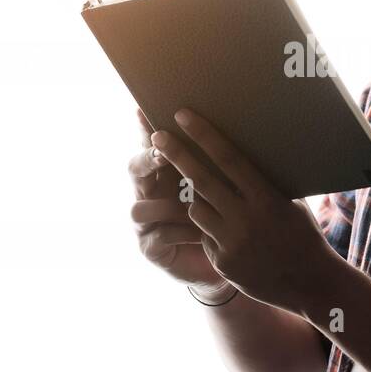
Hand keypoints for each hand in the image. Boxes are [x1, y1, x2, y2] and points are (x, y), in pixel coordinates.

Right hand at [128, 106, 225, 286]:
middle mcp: (148, 194)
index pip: (151, 145)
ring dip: (167, 205)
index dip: (144, 128)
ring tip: (190, 205)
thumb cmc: (222, 216)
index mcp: (164, 172)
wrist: (224, 261)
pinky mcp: (150, 248)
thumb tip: (235, 124)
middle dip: (147, 159)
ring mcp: (145, 222)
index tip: (144, 110)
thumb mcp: (221, 186)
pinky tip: (200, 234)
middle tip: (161, 150)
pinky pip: (160, 236)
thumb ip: (217, 162)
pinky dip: (181, 232)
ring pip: (139, 207)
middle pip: (134, 169)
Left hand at [149, 108, 337, 312]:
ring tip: (214, 200)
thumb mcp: (290, 204)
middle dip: (177, 155)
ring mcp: (231, 243)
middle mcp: (245, 219)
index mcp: (266, 199)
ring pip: (196, 209)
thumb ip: (265, 185)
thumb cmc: (303, 236)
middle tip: (158, 136)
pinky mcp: (222, 263)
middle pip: (201, 180)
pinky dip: (213, 231)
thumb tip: (246, 156)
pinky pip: (205, 236)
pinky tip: (235, 240)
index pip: (229, 159)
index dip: (204, 136)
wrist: (310, 284)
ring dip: (198, 200)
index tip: (184, 116)